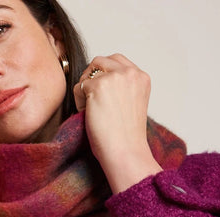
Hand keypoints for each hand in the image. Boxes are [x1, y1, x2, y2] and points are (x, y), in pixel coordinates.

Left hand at [74, 54, 161, 192]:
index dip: (104, 75)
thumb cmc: (126, 138)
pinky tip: (88, 116)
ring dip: (85, 90)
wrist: (125, 152)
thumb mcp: (132, 104)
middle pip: (100, 61)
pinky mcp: (98, 86)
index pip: (117, 61)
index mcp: (142, 77)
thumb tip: (98, 81)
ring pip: (88, 73)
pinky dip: (79, 102)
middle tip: (92, 101)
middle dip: (92, 78)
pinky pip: (78, 87)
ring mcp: (114, 77)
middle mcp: (130, 73)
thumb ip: (123, 88)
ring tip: (91, 111)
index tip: (102, 95)